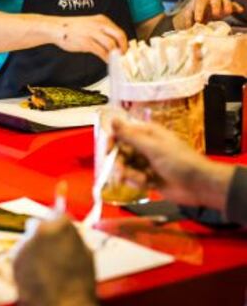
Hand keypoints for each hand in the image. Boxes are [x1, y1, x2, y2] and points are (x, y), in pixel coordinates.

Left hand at [13, 216, 97, 305]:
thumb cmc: (80, 286)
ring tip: (47, 269)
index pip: (57, 214)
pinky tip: (39, 277)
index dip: (58, 224)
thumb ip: (74, 238)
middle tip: (52, 250)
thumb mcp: (86, 254)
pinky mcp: (15, 262)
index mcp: (61, 225)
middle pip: (38, 225)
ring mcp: (25, 246)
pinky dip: (27, 263)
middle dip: (44, 234)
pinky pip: (21, 257)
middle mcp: (39, 231)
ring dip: (35, 250)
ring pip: (28, 241)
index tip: (58, 230)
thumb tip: (68, 234)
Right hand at [54, 15, 127, 62]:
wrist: (57, 28)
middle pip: (119, 36)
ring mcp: (93, 33)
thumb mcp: (91, 24)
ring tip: (115, 60)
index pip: (119, 31)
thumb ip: (102, 32)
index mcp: (102, 20)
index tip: (125, 50)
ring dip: (115, 55)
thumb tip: (113, 44)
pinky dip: (106, 58)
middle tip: (123, 56)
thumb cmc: (73, 28)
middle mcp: (99, 25)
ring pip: (111, 45)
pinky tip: (107, 61)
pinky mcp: (86, 42)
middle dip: (123, 48)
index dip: (125, 42)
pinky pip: (101, 52)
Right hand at [112, 118, 233, 210]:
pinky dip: (138, 182)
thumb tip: (113, 120)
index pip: (122, 133)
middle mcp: (146, 146)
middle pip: (121, 152)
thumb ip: (130, 135)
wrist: (198, 185)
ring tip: (142, 179)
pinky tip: (148, 184)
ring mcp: (147, 163)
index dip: (113, 142)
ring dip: (130, 174)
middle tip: (121, 172)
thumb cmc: (180, 161)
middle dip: (120, 162)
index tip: (108, 152)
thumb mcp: (152, 147)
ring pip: (126, 166)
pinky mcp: (149, 178)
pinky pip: (134, 179)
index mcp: (147, 133)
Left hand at [173, 0, 243, 29]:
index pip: (200, 2)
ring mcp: (220, 2)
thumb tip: (189, 28)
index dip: (199, 10)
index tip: (198, 20)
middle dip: (215, 6)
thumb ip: (188, 21)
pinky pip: (233, 6)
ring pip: (225, 1)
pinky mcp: (226, 8)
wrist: (197, 16)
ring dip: (226, 6)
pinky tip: (240, 10)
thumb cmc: (191, 17)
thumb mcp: (187, 18)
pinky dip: (236, 7)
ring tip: (227, 13)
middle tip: (215, 14)